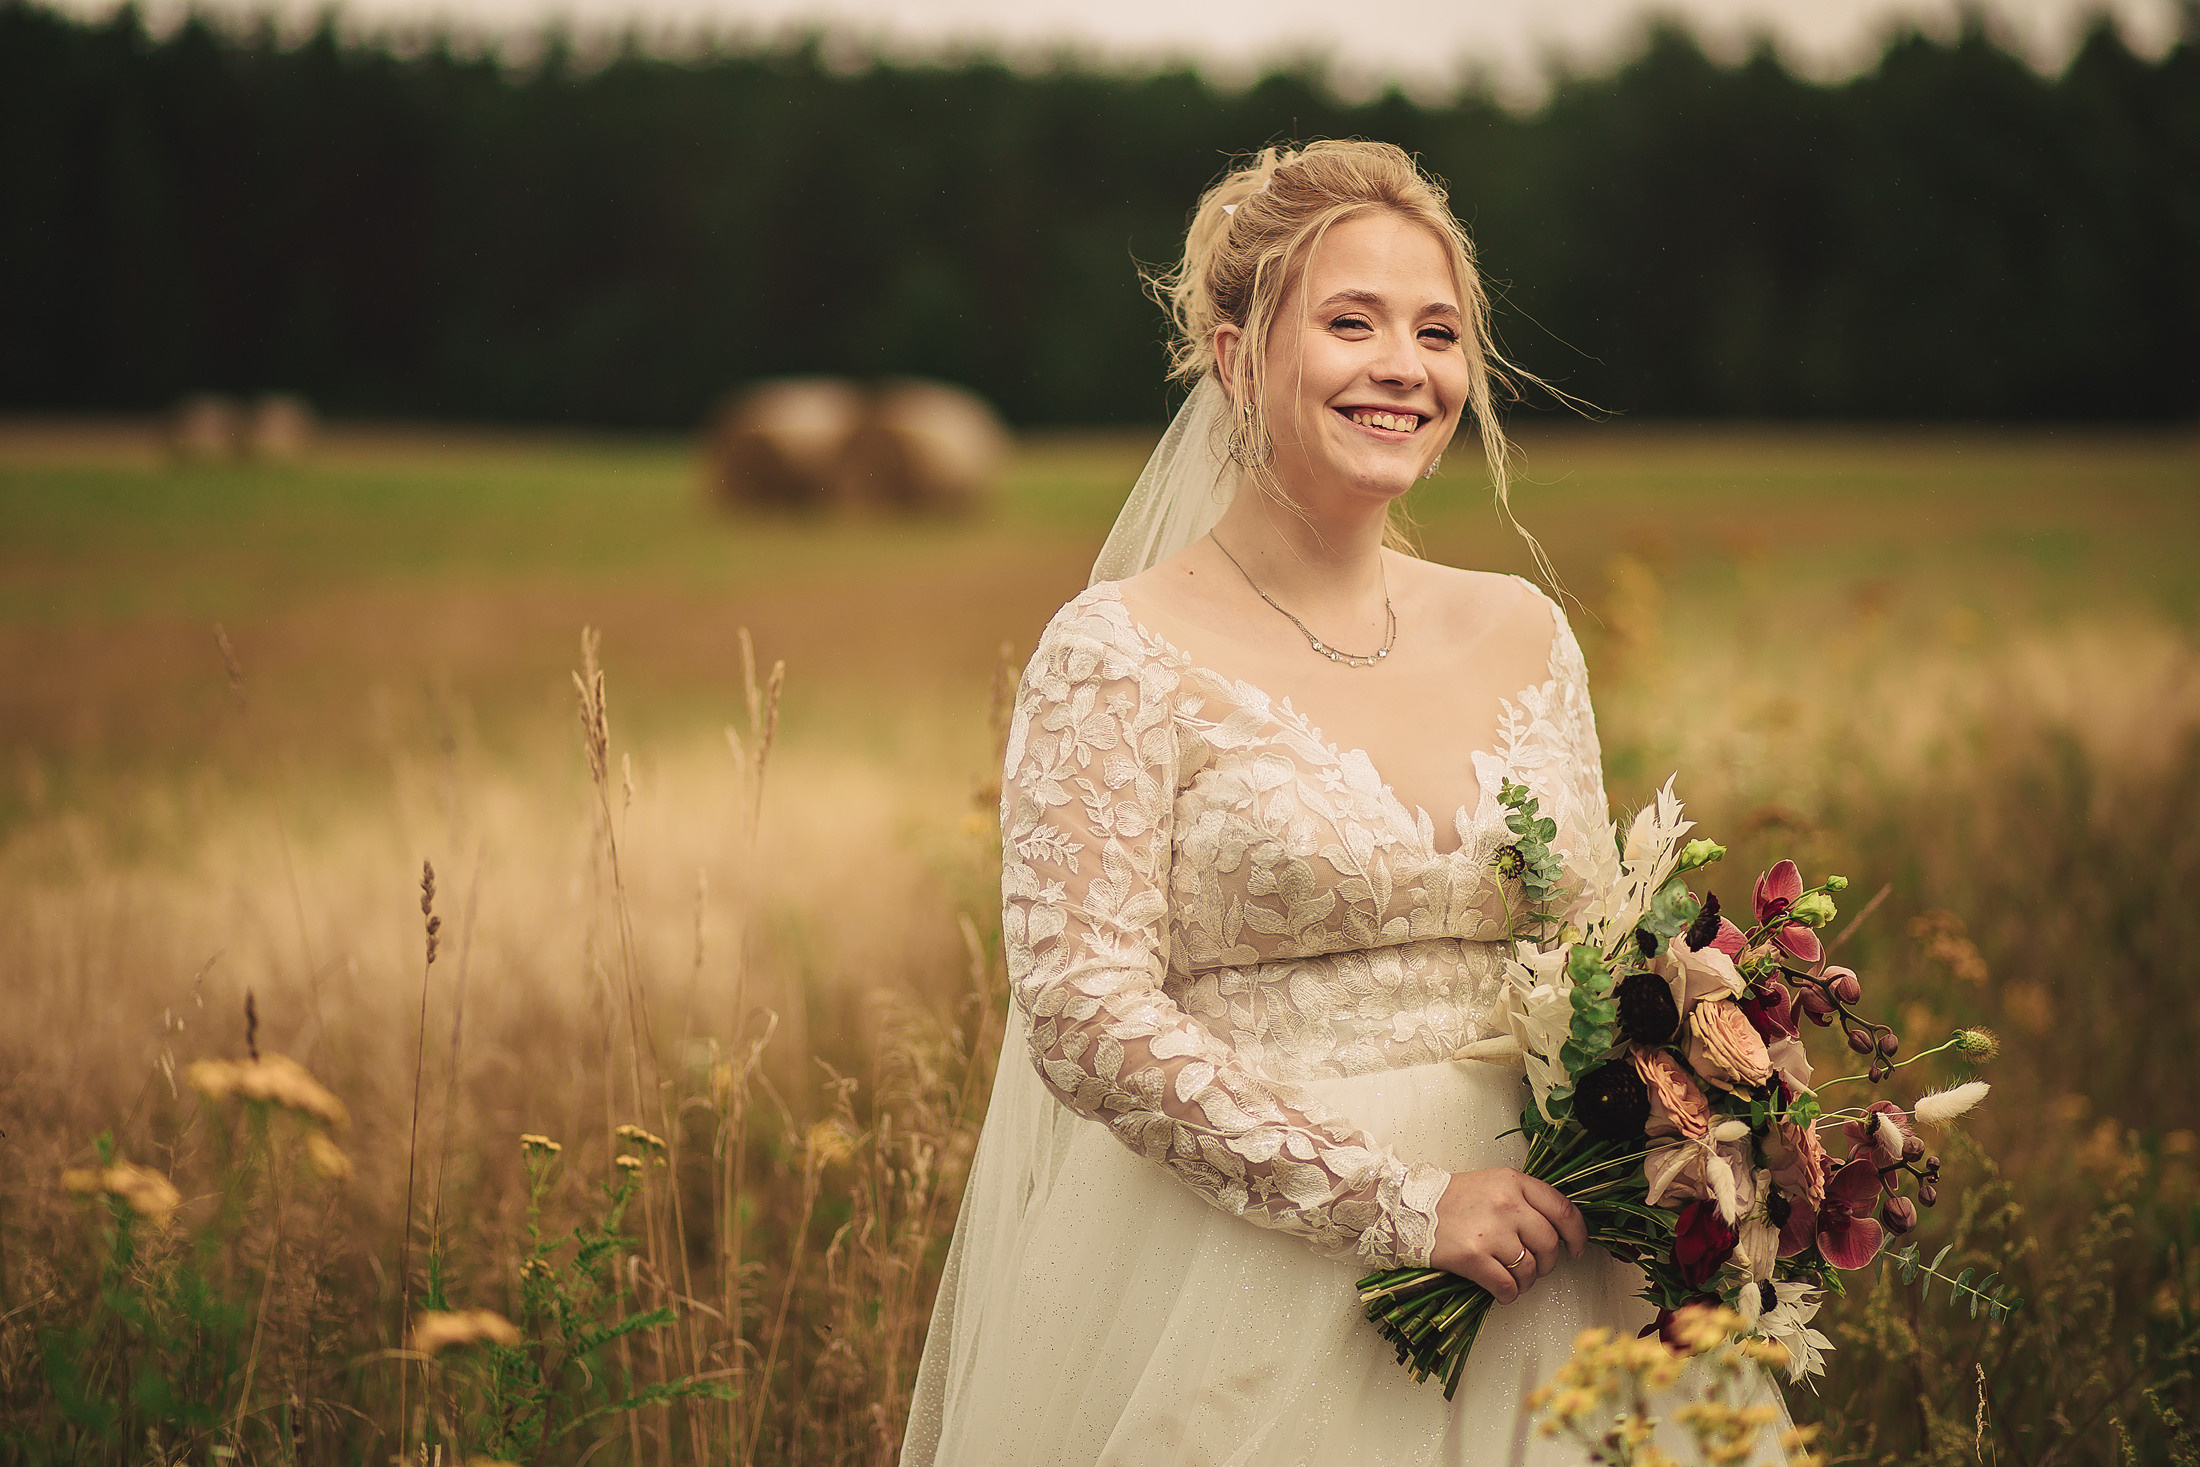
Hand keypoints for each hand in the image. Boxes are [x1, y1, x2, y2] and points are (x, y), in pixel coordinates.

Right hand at [1429, 1168, 1586, 1303]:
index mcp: (1513, 1182)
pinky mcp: (1474, 1257)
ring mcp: (1491, 1231)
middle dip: (1547, 1263)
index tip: (1576, 1250)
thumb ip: (1524, 1200)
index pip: (1562, 1209)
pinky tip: (1501, 1290)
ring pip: (1530, 1269)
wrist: (1410, 1209)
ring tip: (1512, 1278)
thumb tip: (1557, 1233)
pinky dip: (1509, 1294)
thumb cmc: (1452, 1199)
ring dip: (1525, 1281)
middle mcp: (1507, 1204)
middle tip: (1535, 1267)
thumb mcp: (1493, 1184)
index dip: (1577, 1235)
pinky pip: (1507, 1285)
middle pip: (1549, 1244)